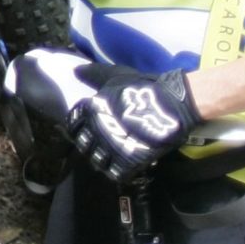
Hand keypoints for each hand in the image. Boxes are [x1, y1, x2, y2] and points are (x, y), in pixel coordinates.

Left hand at [66, 68, 199, 180]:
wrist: (171, 104)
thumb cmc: (142, 88)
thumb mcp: (114, 77)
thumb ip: (93, 75)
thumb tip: (75, 71)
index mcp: (91, 110)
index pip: (73, 124)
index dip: (78, 126)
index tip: (85, 127)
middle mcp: (97, 129)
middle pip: (83, 145)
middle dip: (89, 145)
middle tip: (98, 144)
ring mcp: (112, 147)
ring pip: (97, 161)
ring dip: (102, 160)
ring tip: (110, 156)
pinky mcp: (129, 160)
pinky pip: (116, 172)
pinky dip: (117, 171)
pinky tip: (122, 166)